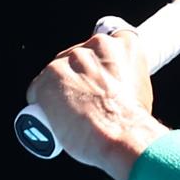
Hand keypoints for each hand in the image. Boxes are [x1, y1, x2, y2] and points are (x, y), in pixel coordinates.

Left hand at [26, 29, 169, 179]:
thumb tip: (114, 90)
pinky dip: (43, 104)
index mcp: (124, 45)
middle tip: (88, 100)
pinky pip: (37, 90)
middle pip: (77, 57)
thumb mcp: (142, 89)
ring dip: (60, 89)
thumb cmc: (134, 121)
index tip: (100, 75)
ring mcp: (68, 61)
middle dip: (78, 76)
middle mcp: (94, 46)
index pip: (106, 43)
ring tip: (74, 113)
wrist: (123, 137)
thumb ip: (128, 80)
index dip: (100, 61)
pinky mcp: (46, 80)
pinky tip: (56, 117)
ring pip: (56, 73)